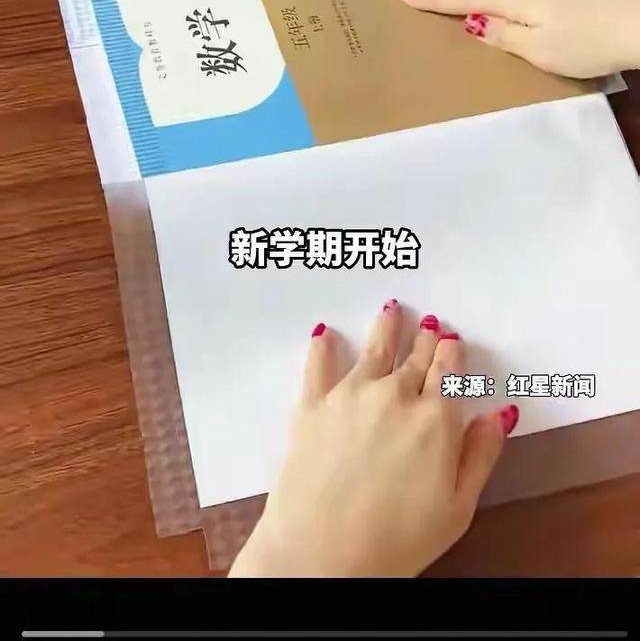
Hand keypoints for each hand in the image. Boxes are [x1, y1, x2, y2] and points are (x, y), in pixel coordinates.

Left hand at [229, 303, 516, 577]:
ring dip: (386, 327)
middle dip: (425, 338)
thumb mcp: (457, 507)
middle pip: (416, 356)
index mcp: (436, 418)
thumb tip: (500, 414)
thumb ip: (481, 454)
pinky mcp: (312, 406)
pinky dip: (323, 347)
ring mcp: (350, 395)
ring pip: (373, 348)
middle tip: (430, 323)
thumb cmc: (396, 541)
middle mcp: (395, 395)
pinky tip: (324, 334)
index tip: (453, 341)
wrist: (322, 554)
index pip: (449, 369)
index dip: (452, 352)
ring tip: (391, 309)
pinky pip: (318, 366)